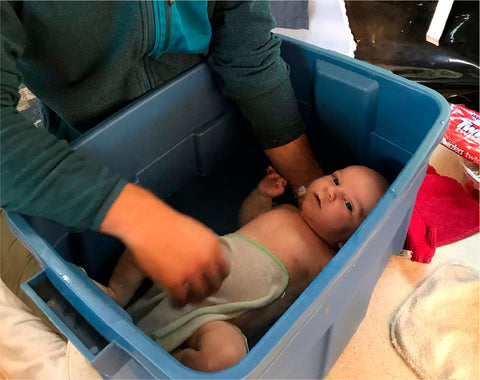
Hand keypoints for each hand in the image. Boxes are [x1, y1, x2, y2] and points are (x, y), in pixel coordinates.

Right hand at [100, 184, 229, 306]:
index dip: (217, 278)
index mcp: (213, 247)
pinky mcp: (174, 282)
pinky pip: (181, 299)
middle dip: (207, 290)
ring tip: (187, 299)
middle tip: (199, 292)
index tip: (210, 281)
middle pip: (213, 285)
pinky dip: (178, 303)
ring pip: (199, 294)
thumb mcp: (197, 231)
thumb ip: (206, 247)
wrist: (148, 224)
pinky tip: (174, 302)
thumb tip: (208, 260)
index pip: (223, 270)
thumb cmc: (169, 224)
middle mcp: (206, 261)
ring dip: (193, 299)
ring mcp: (191, 273)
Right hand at [257, 166, 286, 198]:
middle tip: (269, 177)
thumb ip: (280, 188)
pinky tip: (268, 169)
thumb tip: (280, 182)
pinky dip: (269, 170)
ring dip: (273, 170)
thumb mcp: (276, 193)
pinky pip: (270, 172)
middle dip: (275, 174)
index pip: (284, 180)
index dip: (281, 180)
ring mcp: (273, 178)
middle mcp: (278, 181)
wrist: (262, 193)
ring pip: (275, 172)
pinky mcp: (268, 177)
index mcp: (281, 185)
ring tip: (270, 168)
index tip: (276, 182)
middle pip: (279, 175)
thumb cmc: (269, 194)